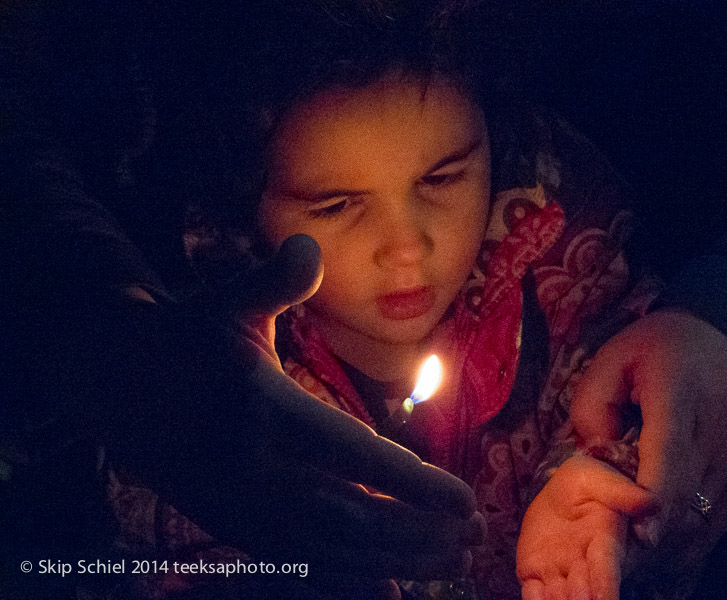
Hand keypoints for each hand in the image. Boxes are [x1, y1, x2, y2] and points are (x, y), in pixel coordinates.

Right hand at [106, 235, 483, 593]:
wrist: (114, 389)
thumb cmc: (184, 339)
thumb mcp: (226, 303)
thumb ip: (273, 281)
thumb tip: (309, 244)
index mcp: (265, 412)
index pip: (355, 456)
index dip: (414, 485)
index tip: (465, 503)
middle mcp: (257, 471)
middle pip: (354, 518)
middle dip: (419, 533)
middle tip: (477, 536)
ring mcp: (244, 508)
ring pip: (332, 552)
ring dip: (396, 562)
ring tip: (450, 566)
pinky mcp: (235, 525)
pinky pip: (300, 566)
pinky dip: (348, 584)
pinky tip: (389, 594)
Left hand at [517, 456, 657, 599]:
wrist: (563, 491)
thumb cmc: (590, 483)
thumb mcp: (604, 480)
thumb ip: (624, 493)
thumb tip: (650, 503)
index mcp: (604, 542)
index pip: (607, 569)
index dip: (605, 585)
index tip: (603, 598)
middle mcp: (584, 563)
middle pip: (584, 592)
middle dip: (581, 599)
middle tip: (577, 599)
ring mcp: (559, 570)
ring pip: (560, 597)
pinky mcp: (534, 571)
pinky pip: (533, 593)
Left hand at [570, 310, 726, 595]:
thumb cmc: (659, 344)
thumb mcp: (612, 357)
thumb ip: (593, 404)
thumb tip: (593, 456)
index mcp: (679, 391)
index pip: (670, 450)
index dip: (655, 494)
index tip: (639, 529)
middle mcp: (714, 426)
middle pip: (688, 490)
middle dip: (656, 531)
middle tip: (622, 561)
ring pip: (706, 509)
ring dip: (673, 540)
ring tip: (637, 564)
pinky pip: (718, 512)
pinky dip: (691, 535)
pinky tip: (666, 553)